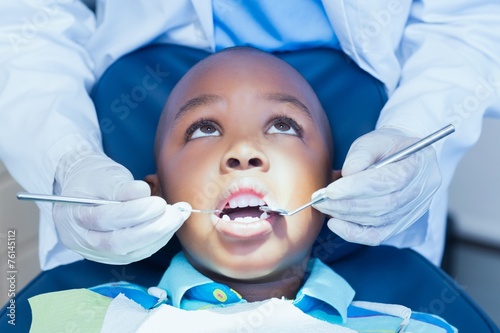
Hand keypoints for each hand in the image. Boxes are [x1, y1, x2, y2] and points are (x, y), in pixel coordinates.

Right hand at [53, 151, 190, 263]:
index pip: (105, 220)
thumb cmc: (93, 178)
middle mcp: (83, 240)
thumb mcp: (104, 175)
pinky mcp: (115, 256)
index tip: (159, 202)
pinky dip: (159, 240)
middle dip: (153, 229)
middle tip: (176, 213)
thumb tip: (143, 192)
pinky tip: (171, 224)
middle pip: (118, 243)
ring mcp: (99, 252)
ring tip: (178, 216)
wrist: (85, 189)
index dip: (135, 213)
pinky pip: (139, 253)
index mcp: (72, 216)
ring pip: (132, 252)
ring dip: (160, 235)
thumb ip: (121, 186)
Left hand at [313, 127, 440, 244]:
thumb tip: (347, 175)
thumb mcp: (374, 140)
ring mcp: (412, 211)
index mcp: (419, 165)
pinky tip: (335, 224)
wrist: (403, 156)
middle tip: (320, 200)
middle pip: (382, 205)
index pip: (389, 181)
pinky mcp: (400, 224)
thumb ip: (361, 154)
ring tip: (323, 206)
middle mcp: (420, 192)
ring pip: (377, 220)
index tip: (330, 190)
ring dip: (346, 215)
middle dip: (346, 204)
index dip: (357, 188)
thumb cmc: (387, 146)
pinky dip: (354, 233)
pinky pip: (377, 235)